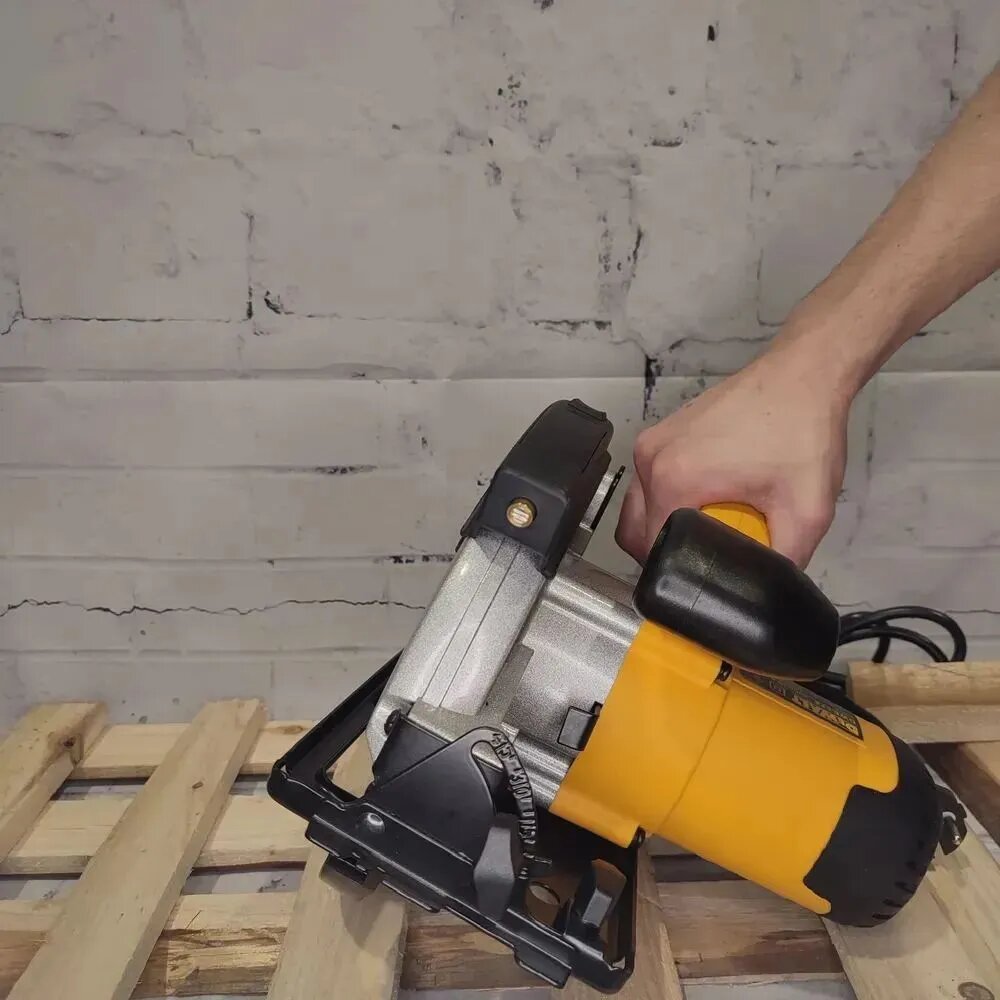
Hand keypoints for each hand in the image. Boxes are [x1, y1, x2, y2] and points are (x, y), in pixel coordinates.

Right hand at [615, 349, 850, 567]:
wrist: (802, 374)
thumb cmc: (802, 430)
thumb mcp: (806, 510)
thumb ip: (786, 561)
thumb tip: (769, 591)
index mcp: (674, 479)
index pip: (649, 550)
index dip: (673, 573)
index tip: (700, 577)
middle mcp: (652, 459)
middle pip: (635, 530)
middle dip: (664, 551)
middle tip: (705, 555)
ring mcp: (653, 441)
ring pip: (640, 505)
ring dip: (665, 523)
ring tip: (709, 524)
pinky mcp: (662, 431)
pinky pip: (652, 479)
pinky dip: (670, 496)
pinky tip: (709, 495)